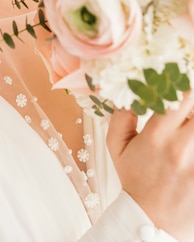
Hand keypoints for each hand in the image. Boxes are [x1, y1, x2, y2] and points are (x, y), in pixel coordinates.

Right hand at [107, 94, 193, 241]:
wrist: (150, 222)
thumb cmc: (135, 181)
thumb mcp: (116, 147)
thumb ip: (120, 116)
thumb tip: (129, 92)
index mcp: (157, 136)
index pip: (178, 96)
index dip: (181, 84)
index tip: (178, 80)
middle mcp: (181, 148)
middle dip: (192, 104)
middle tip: (186, 104)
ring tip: (188, 125)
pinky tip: (190, 141)